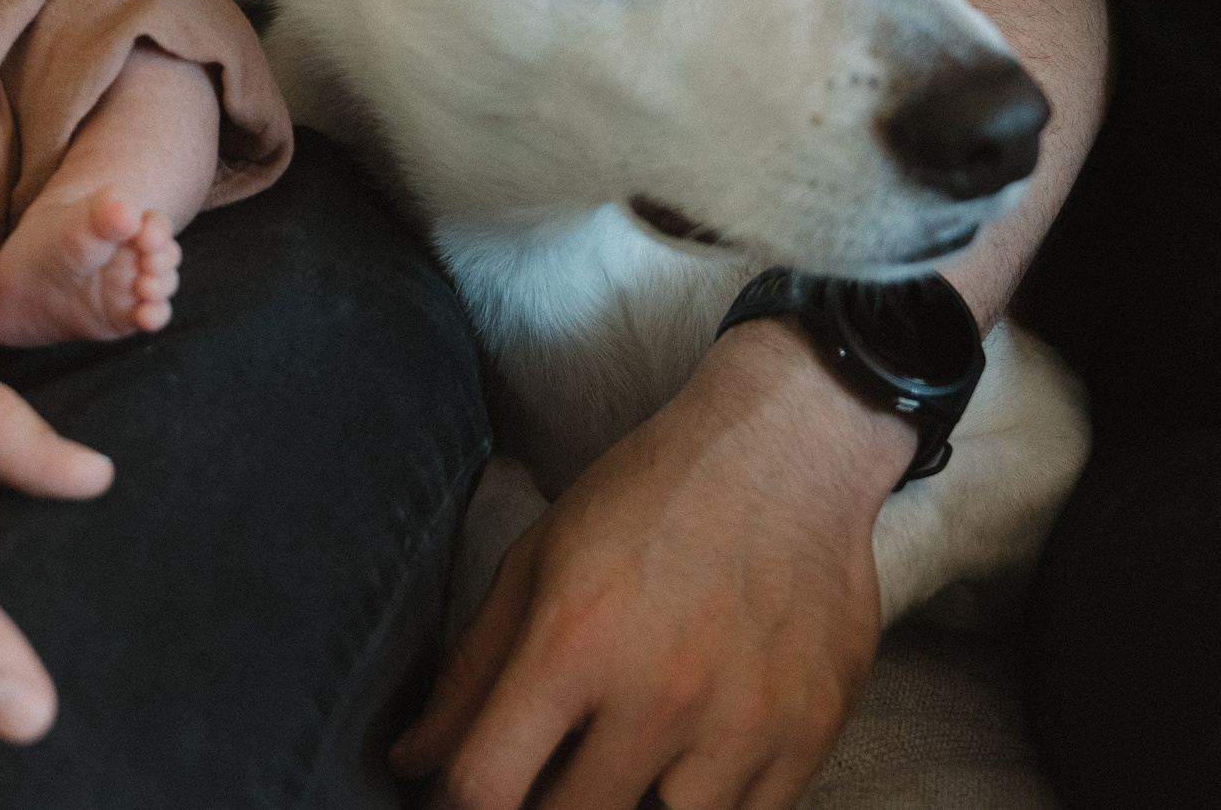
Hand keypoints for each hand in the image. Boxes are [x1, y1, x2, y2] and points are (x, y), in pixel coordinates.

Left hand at [391, 322, 909, 809]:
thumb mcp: (538, 560)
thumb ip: (472, 672)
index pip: (485, 787)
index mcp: (574, 640)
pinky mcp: (809, 737)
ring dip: (636, 803)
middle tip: (552, 768)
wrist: (792, 448)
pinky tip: (696, 752)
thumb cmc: (653, 496)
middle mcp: (658, 693)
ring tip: (632, 752)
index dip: (459, 806)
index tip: (468, 794)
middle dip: (544, 808)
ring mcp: (742, 724)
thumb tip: (412, 761)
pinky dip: (710, 802)